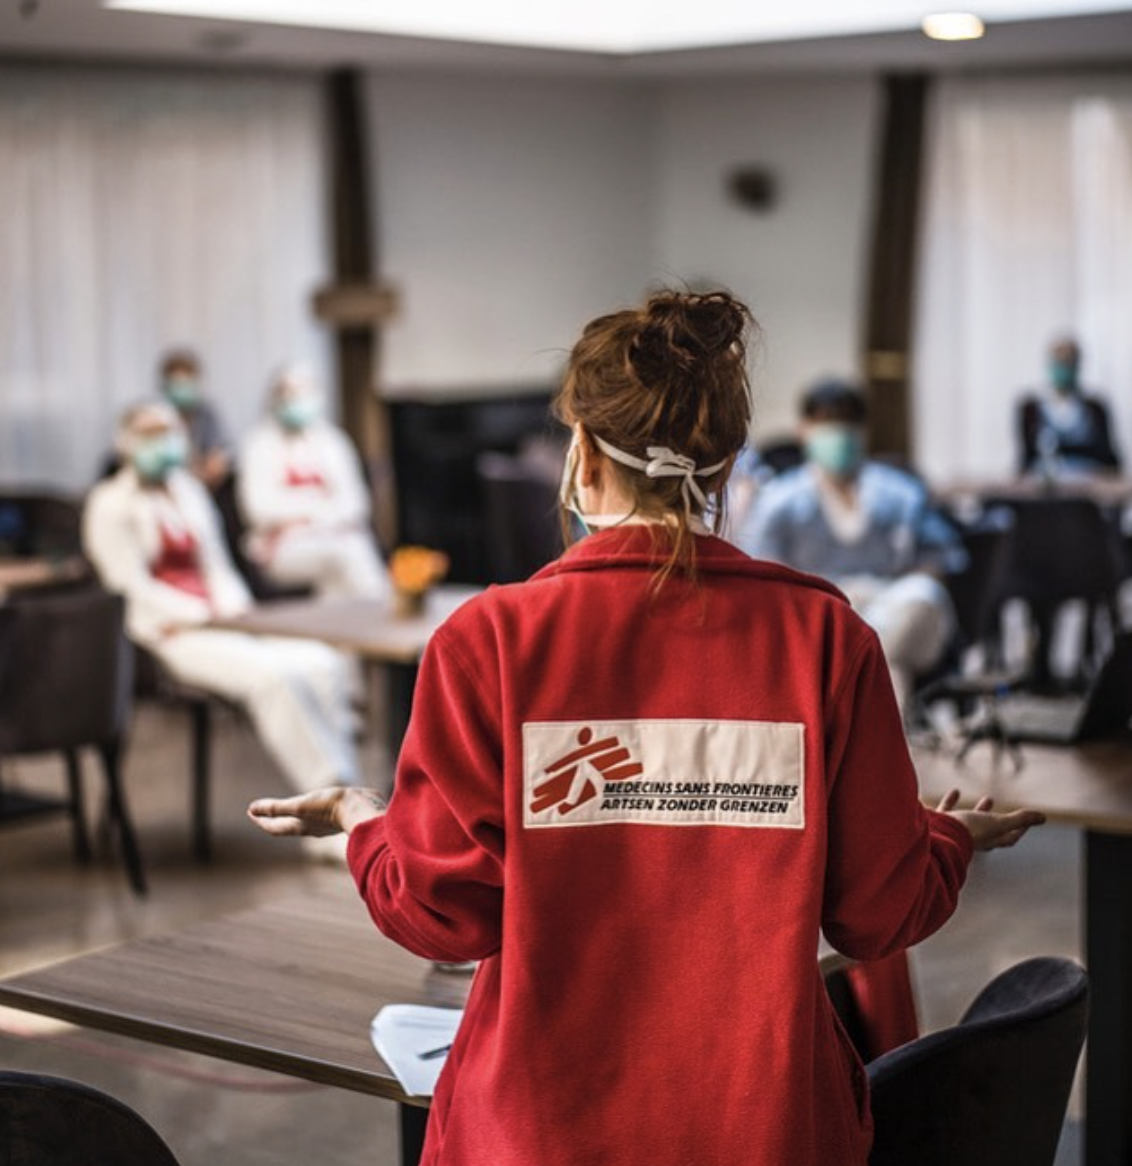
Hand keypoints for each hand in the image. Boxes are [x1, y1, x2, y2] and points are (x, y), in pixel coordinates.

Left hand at [247, 787, 385, 837]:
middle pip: (287, 826)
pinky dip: (309, 811)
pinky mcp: (337, 815)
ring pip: (303, 821)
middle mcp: (311, 827)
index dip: (261, 820)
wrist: (361, 808)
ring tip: (288, 808)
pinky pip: (317, 815)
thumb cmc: (329, 807)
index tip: (250, 812)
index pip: (274, 827)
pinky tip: (316, 806)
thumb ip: (276, 807)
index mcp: (299, 826)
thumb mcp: (299, 806)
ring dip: (292, 815)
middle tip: (263, 812)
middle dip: (274, 819)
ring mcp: (324, 823)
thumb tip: (251, 808)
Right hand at [936, 789, 1045, 851]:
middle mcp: (973, 837)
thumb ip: (1020, 819)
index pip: (1009, 837)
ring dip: (973, 808)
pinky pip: (946, 810)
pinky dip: (950, 801)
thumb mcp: (999, 823)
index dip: (1020, 829)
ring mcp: (956, 830)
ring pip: (965, 818)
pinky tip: (953, 791)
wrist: (937, 835)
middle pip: (986, 828)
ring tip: (971, 795)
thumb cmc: (970, 831)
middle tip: (990, 799)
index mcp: (989, 839)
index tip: (1027, 820)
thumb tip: (1042, 818)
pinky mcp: (941, 823)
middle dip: (990, 814)